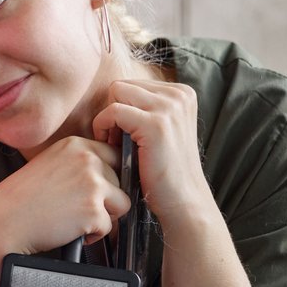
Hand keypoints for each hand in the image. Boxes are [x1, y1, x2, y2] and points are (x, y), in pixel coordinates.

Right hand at [0, 135, 127, 258]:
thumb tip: (108, 174)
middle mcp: (87, 160)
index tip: (94, 189)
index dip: (108, 176)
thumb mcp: (50, 164)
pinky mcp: (93, 210)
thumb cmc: (21, 198)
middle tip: (77, 207)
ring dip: (103, 216)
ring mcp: (92, 185)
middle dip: (105, 199)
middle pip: (121, 182)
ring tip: (74, 219)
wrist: (4, 221)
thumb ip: (78, 163)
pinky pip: (108, 227)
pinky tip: (70, 230)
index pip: (114, 155)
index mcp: (75, 145)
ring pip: (121, 204)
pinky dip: (93, 234)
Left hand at [90, 79, 214, 223]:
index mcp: (182, 93)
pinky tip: (112, 147)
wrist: (183, 201)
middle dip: (113, 111)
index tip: (125, 135)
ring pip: (115, 93)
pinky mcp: (156, 124)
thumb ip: (144, 107)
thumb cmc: (165, 169)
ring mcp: (170, 107)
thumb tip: (112, 91)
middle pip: (121, 86)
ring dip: (108, 119)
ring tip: (116, 144)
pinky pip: (112, 111)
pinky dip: (103, 127)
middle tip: (117, 141)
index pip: (132, 84)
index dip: (122, 109)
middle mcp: (179, 94)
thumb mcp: (160, 129)